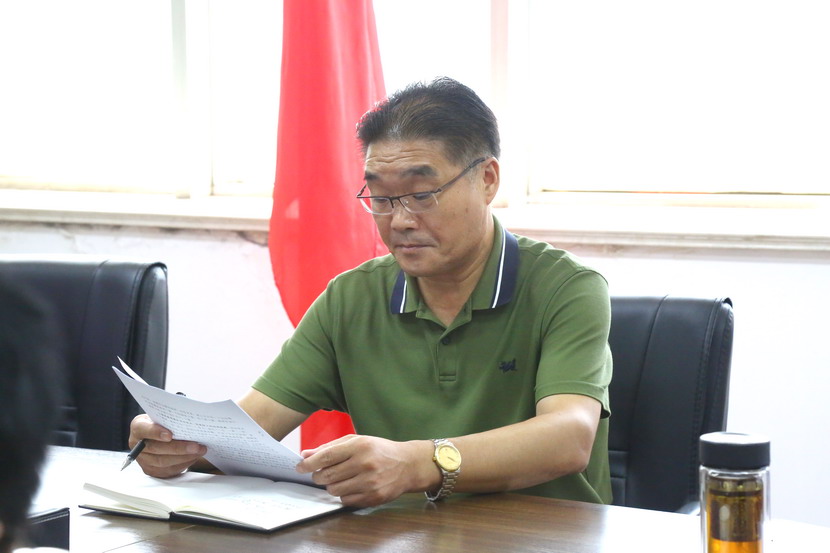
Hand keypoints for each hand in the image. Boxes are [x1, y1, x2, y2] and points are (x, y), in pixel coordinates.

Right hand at [128, 414, 206, 477]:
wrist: (157, 434)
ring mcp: (143, 460)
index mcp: (138, 427)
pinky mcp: (151, 470)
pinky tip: (194, 457)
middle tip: (197, 446)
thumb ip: (170, 418)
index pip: (143, 429)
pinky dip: (183, 464)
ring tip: (200, 451)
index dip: (155, 432)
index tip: (170, 435)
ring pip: (163, 462)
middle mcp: (137, 445)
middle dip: (179, 448)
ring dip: (184, 457)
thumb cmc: (163, 422)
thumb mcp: (162, 416)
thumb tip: (190, 420)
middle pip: (156, 449)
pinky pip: (168, 470)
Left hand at [296, 435, 435, 506]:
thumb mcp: (358, 441)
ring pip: (334, 490)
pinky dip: (344, 494)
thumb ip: (331, 447)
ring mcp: (370, 482)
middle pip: (327, 476)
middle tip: (320, 474)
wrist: (408, 465)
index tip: (300, 467)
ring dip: (331, 486)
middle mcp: (365, 464)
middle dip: (318, 476)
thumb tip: (306, 455)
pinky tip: (352, 486)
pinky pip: (346, 500)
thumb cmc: (380, 450)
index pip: (326, 457)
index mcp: (360, 446)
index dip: (309, 464)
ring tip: (339, 478)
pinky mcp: (373, 497)